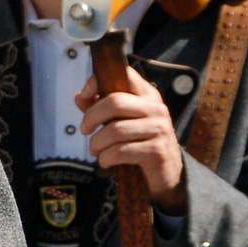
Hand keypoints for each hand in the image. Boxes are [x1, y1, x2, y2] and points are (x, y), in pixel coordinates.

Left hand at [76, 65, 187, 212]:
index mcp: (148, 95)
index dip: (99, 81)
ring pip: (115, 130)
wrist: (168, 172)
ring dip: (97, 143)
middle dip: (91, 117)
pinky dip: (106, 158)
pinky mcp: (156, 151)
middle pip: (115, 103)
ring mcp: (159, 129)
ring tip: (95, 150)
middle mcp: (156, 108)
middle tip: (84, 130)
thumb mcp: (123, 121)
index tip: (84, 95)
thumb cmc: (141, 142)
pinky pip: (120, 151)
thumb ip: (102, 109)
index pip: (125, 74)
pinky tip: (105, 161)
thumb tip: (79, 97)